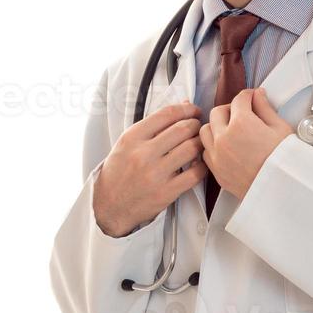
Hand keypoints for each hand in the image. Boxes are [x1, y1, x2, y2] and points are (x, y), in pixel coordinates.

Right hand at [93, 102, 206, 237]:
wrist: (109, 206)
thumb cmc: (119, 171)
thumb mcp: (127, 143)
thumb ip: (153, 125)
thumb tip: (184, 106)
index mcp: (132, 137)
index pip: (167, 114)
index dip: (186, 109)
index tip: (194, 111)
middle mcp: (143, 154)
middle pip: (183, 129)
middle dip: (196, 124)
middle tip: (198, 127)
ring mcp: (156, 174)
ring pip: (192, 148)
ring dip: (200, 143)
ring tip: (199, 144)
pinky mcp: (166, 192)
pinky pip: (195, 174)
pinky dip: (202, 166)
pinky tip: (199, 164)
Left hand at [199, 87, 293, 200]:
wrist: (281, 190)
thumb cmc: (284, 162)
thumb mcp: (281, 128)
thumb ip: (266, 108)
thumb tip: (259, 96)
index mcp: (241, 123)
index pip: (239, 99)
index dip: (248, 96)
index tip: (252, 98)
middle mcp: (224, 137)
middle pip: (218, 112)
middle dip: (230, 108)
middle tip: (242, 112)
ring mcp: (218, 155)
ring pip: (206, 131)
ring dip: (216, 126)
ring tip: (230, 129)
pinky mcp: (216, 171)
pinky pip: (206, 151)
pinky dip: (212, 145)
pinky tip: (225, 146)